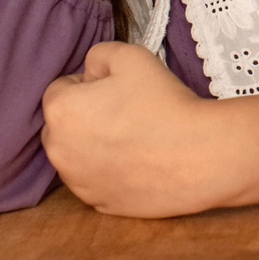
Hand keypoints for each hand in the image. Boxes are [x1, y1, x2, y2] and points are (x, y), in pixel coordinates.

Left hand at [41, 41, 211, 216]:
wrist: (200, 155)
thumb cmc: (164, 103)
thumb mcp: (131, 55)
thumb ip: (98, 54)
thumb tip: (90, 72)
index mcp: (60, 111)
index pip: (61, 88)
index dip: (90, 84)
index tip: (119, 90)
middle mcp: (58, 151)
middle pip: (63, 125)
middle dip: (85, 117)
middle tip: (126, 112)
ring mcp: (78, 183)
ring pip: (77, 156)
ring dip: (94, 146)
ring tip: (135, 139)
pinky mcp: (99, 204)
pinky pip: (96, 181)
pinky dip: (110, 173)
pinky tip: (139, 163)